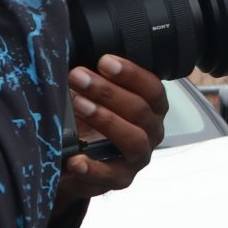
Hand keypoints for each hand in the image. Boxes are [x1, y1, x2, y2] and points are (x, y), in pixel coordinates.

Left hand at [59, 56, 168, 198]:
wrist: (75, 159)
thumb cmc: (88, 120)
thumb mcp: (94, 94)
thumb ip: (95, 76)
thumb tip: (75, 47)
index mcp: (151, 108)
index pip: (153, 88)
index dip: (131, 74)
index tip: (105, 61)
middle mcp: (150, 132)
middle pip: (141, 111)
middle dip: (108, 91)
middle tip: (78, 76)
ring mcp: (137, 158)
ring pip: (134, 139)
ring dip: (105, 119)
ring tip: (78, 105)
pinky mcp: (118, 180)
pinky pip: (110, 176)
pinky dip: (92, 168)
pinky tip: (75, 158)